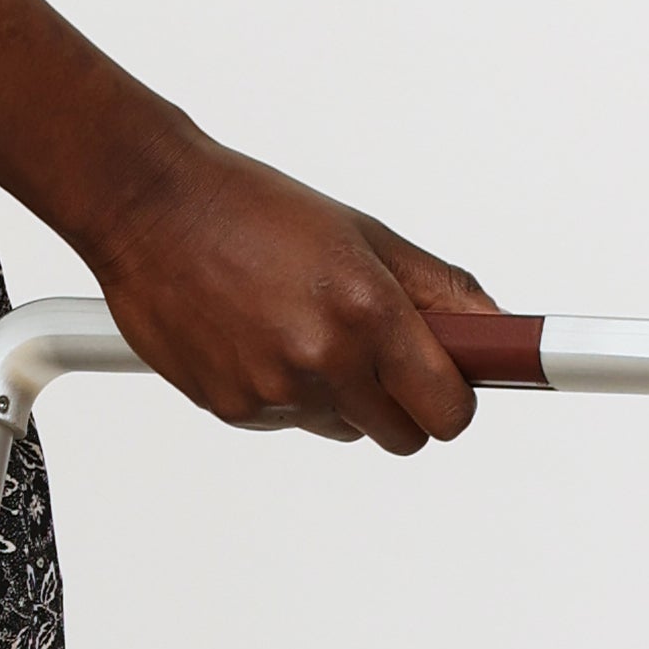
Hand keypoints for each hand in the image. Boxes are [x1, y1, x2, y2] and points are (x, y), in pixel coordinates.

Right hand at [87, 128, 492, 453]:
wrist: (151, 210)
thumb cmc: (254, 211)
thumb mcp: (364, 235)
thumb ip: (438, 291)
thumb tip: (496, 333)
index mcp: (367, 313)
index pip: (449, 411)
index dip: (456, 399)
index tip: (455, 381)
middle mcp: (324, 362)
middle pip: (405, 438)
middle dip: (405, 404)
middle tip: (382, 354)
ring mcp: (275, 394)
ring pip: (346, 430)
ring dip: (342, 396)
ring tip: (305, 329)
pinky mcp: (234, 410)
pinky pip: (290, 423)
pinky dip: (287, 392)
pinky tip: (261, 337)